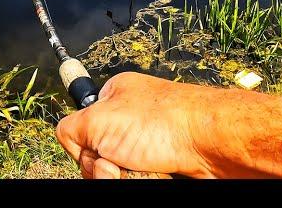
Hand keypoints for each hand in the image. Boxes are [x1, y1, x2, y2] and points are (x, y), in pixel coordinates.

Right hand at [55, 71, 215, 178]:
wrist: (211, 142)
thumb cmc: (162, 123)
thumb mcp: (99, 118)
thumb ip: (71, 127)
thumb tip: (70, 138)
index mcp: (114, 100)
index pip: (79, 135)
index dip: (87, 153)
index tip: (102, 152)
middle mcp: (130, 120)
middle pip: (99, 161)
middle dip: (109, 170)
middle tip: (124, 162)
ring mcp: (147, 144)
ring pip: (120, 175)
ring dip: (130, 178)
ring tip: (150, 167)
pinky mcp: (163, 165)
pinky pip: (142, 181)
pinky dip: (148, 182)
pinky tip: (162, 175)